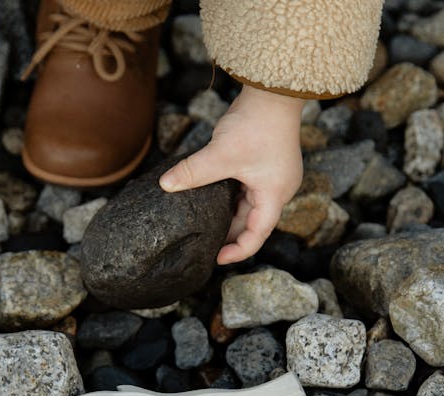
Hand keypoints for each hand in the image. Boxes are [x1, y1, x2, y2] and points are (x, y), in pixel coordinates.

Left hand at [159, 85, 304, 264]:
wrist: (273, 90)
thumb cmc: (256, 124)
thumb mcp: (220, 154)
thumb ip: (193, 173)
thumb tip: (165, 185)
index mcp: (275, 195)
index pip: (258, 235)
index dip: (238, 251)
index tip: (217, 258)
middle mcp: (278, 189)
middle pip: (252, 221)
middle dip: (229, 232)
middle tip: (204, 241)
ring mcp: (273, 175)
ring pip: (248, 204)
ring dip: (228, 213)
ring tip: (204, 223)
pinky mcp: (265, 162)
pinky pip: (246, 188)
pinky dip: (230, 195)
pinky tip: (209, 196)